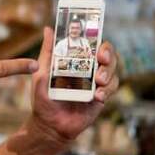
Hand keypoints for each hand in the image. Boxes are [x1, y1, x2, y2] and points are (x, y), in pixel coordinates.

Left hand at [7, 27, 118, 154]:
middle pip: (108, 55)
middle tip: (101, 59)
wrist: (49, 125)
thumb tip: (48, 29)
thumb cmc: (43, 98)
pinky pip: (111, 89)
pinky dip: (107, 90)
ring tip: (98, 81)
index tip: (96, 43)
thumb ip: (47, 52)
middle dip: (108, 55)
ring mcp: (96, 83)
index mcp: (76, 60)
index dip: (98, 40)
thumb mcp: (41, 73)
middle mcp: (88, 69)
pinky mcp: (101, 97)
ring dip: (108, 73)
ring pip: (113, 71)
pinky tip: (97, 96)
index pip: (92, 44)